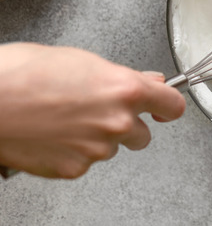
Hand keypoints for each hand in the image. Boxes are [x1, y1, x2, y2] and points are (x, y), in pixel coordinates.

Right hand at [0, 43, 185, 178]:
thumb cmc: (22, 73)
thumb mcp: (81, 60)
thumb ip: (121, 75)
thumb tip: (146, 79)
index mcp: (124, 89)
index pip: (172, 104)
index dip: (167, 106)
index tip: (164, 107)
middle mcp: (117, 122)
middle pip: (143, 133)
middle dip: (128, 125)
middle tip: (98, 112)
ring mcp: (97, 149)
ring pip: (112, 148)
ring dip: (98, 138)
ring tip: (66, 120)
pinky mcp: (75, 169)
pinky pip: (86, 162)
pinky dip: (74, 153)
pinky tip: (54, 135)